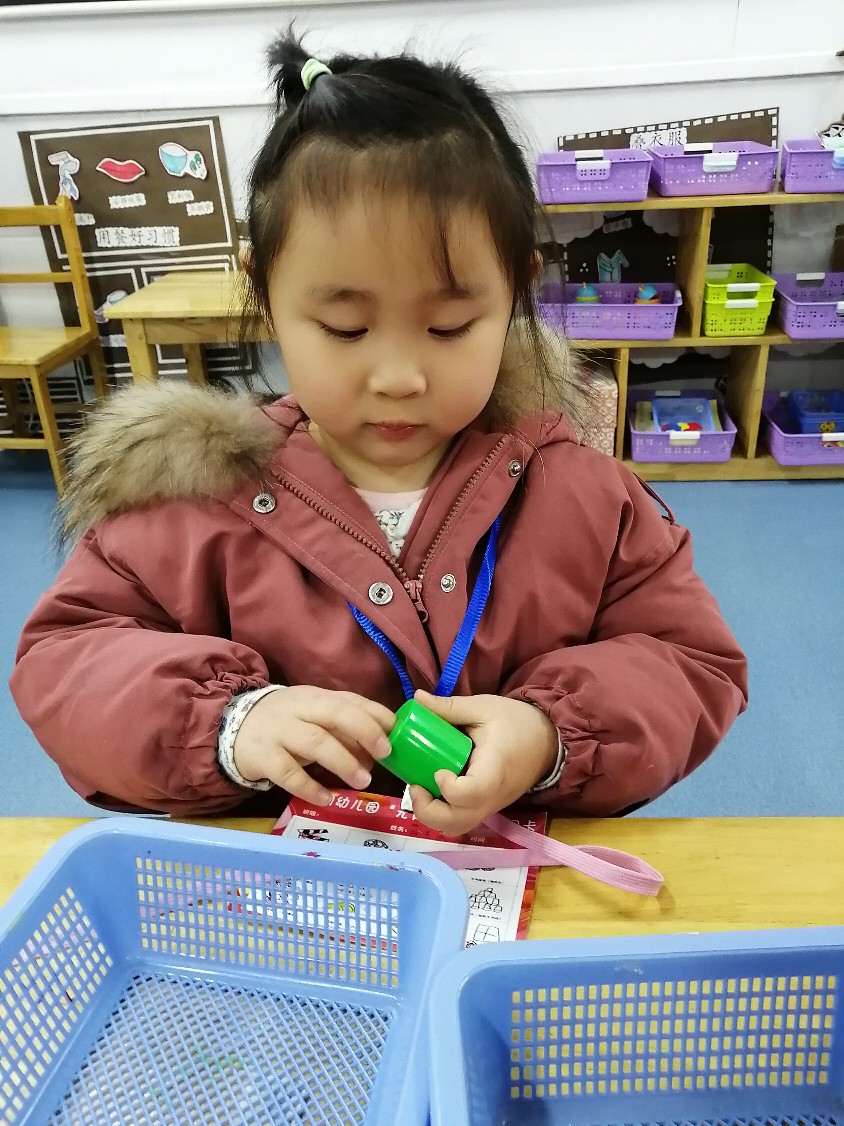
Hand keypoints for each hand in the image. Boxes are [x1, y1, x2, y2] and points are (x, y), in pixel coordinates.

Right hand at [233, 687, 394, 805]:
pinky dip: (309, 786)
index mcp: (317, 697)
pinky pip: (288, 773)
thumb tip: (379, 753)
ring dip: (342, 761)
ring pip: (314, 741)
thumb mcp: (314, 719)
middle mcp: (299, 709)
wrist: (232, 728)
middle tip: (385, 752)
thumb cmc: (286, 724)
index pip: (351, 700)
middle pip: (334, 712)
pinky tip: (326, 798)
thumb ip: (345, 732)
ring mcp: (279, 731)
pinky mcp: (263, 756)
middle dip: (364, 729)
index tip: (397, 732)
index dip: (376, 715)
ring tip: (363, 781)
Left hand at [409, 689, 557, 835]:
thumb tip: (418, 698)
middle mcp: (493, 796)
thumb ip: (450, 707)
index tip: (437, 771)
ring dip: (432, 816)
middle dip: (428, 811)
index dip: (449, 788)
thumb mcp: (484, 708)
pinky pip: (462, 821)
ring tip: (422, 790)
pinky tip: (433, 792)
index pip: (472, 793)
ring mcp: (490, 806)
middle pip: (458, 822)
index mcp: (495, 768)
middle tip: (415, 786)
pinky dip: (442, 814)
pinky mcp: (486, 808)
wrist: (548, 742)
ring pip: (457, 827)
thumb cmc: (516, 722)